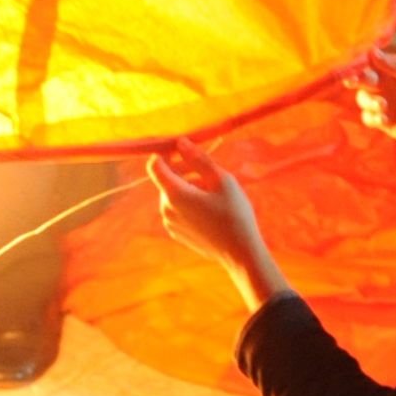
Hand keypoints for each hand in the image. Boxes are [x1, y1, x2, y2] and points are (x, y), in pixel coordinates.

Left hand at [148, 142, 290, 307]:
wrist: (241, 253)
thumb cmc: (234, 213)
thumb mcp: (221, 179)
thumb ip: (198, 159)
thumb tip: (180, 143)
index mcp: (174, 194)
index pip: (155, 166)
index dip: (165, 153)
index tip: (183, 150)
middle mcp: (166, 209)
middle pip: (165, 180)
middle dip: (183, 170)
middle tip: (208, 171)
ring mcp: (170, 224)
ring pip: (172, 195)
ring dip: (187, 186)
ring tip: (213, 191)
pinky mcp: (177, 234)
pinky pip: (176, 209)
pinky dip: (187, 202)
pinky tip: (209, 207)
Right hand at [352, 54, 395, 159]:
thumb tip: (371, 51)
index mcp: (394, 69)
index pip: (370, 62)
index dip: (359, 63)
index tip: (353, 66)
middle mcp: (386, 85)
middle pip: (361, 80)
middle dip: (356, 80)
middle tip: (354, 81)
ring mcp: (384, 104)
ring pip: (362, 100)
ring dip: (368, 101)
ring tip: (384, 106)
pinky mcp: (385, 122)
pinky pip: (368, 118)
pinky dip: (372, 118)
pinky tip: (385, 120)